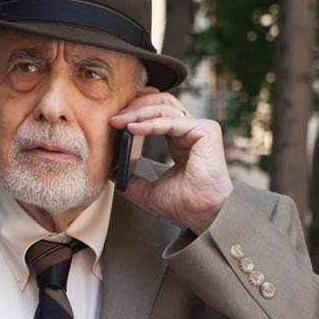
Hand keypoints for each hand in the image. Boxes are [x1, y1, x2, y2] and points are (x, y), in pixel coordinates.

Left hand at [110, 91, 232, 233]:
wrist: (204, 215)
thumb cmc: (186, 204)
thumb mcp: (150, 190)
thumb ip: (133, 179)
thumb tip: (113, 173)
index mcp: (181, 141)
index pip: (158, 114)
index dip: (136, 113)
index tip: (114, 122)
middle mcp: (191, 131)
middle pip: (161, 103)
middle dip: (136, 107)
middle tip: (114, 118)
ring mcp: (200, 128)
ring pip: (165, 108)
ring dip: (139, 113)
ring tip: (120, 122)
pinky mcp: (205, 131)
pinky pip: (171, 121)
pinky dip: (150, 123)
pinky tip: (132, 128)